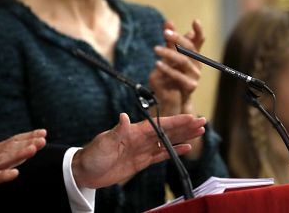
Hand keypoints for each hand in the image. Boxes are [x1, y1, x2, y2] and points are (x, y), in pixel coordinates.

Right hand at [0, 129, 46, 212]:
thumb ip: (7, 161)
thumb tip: (25, 153)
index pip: (13, 142)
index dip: (28, 137)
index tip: (43, 133)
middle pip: (10, 148)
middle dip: (27, 142)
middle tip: (42, 138)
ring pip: (3, 159)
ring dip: (19, 153)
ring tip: (33, 149)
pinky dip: (3, 175)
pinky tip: (15, 174)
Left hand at [71, 113, 205, 188]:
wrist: (85, 171)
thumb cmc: (93, 154)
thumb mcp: (105, 142)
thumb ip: (117, 131)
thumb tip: (124, 117)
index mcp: (134, 131)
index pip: (160, 124)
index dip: (177, 121)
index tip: (192, 117)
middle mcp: (141, 138)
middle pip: (168, 131)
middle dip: (186, 126)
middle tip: (203, 122)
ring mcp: (142, 149)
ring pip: (167, 142)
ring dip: (183, 137)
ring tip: (199, 133)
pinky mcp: (141, 161)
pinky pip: (161, 155)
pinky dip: (174, 152)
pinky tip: (185, 149)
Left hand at [149, 20, 204, 115]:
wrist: (173, 99)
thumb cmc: (172, 75)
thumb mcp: (170, 57)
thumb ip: (170, 41)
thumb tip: (169, 22)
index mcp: (193, 55)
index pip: (199, 41)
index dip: (199, 31)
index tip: (195, 21)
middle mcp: (197, 64)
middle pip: (190, 48)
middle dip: (177, 39)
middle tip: (164, 33)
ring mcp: (195, 75)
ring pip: (183, 61)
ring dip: (169, 54)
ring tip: (155, 49)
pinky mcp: (190, 86)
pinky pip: (178, 76)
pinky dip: (167, 69)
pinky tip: (157, 64)